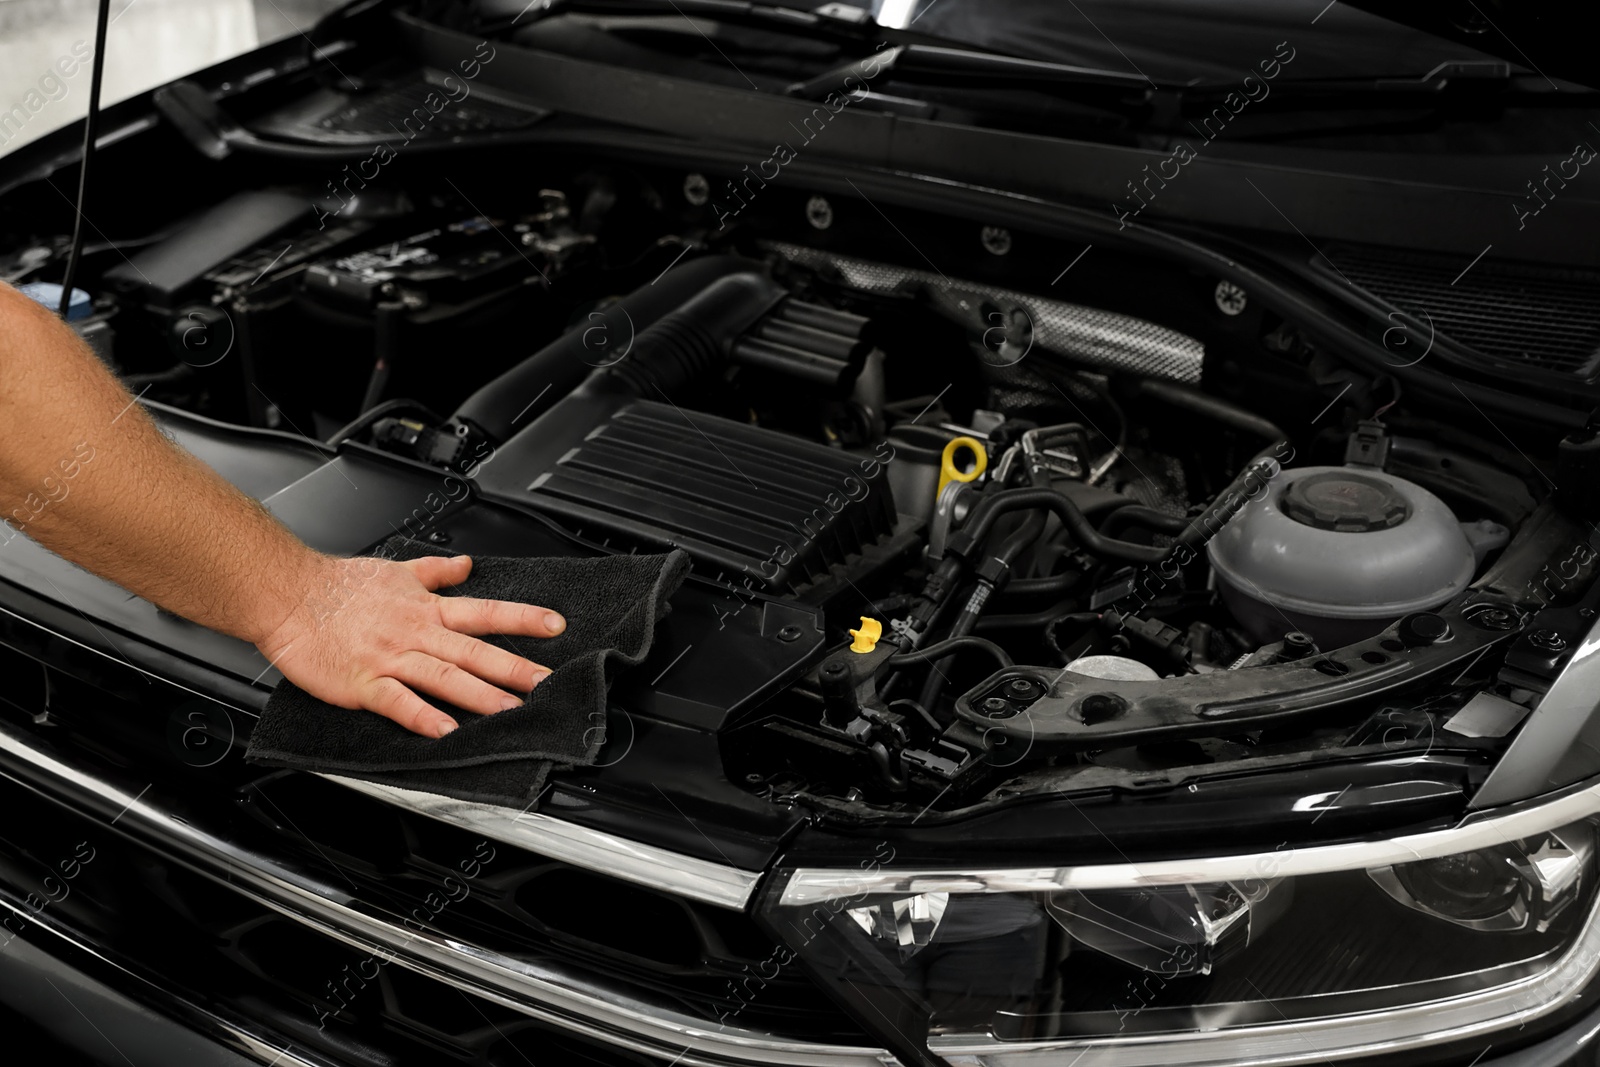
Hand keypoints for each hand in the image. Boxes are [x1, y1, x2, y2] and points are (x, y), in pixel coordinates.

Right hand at [255, 554, 565, 737]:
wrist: (287, 594)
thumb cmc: (336, 585)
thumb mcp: (397, 569)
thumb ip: (436, 571)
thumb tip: (467, 564)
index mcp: (425, 609)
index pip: (485, 613)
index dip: (523, 618)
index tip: (556, 626)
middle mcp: (415, 633)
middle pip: (474, 651)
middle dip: (514, 668)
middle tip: (547, 682)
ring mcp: (391, 658)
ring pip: (444, 677)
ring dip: (480, 695)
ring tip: (510, 711)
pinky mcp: (364, 682)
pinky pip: (398, 702)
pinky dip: (422, 717)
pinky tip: (445, 731)